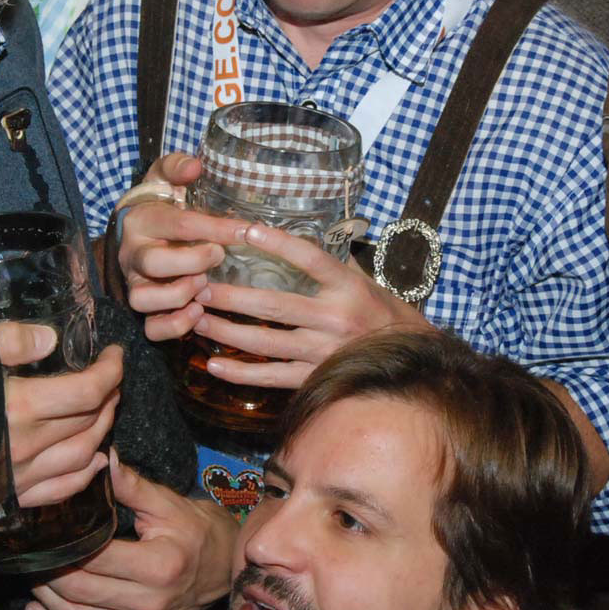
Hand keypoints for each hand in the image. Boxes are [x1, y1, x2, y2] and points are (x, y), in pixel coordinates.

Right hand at [0, 322, 122, 507]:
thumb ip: (12, 341)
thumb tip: (52, 339)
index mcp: (21, 406)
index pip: (88, 390)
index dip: (111, 371)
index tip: (116, 354)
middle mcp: (27, 444)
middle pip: (89, 420)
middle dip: (109, 396)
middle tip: (112, 378)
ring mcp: (20, 475)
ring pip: (82, 454)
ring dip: (103, 430)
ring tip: (107, 409)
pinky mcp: (9, 495)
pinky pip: (60, 489)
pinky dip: (86, 474)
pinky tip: (97, 460)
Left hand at [25, 449, 237, 609]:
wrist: (224, 567)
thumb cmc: (198, 531)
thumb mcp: (169, 503)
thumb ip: (131, 486)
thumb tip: (102, 459)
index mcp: (159, 565)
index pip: (95, 557)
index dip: (65, 544)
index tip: (44, 528)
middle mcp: (149, 601)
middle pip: (79, 591)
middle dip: (47, 572)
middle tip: (30, 551)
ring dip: (47, 599)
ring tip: (33, 574)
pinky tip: (41, 608)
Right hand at [116, 152, 249, 341]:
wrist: (132, 231)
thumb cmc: (159, 204)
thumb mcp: (163, 178)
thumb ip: (176, 167)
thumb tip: (194, 166)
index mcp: (143, 219)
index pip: (179, 223)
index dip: (215, 228)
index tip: (246, 232)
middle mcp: (133, 253)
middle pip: (152, 262)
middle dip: (191, 262)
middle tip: (217, 257)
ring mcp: (135, 283)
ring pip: (144, 299)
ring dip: (179, 296)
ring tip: (204, 286)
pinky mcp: (143, 308)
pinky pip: (151, 327)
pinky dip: (174, 326)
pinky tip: (199, 313)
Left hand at [195, 223, 432, 388]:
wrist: (412, 364)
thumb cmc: (385, 317)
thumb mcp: (366, 283)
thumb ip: (335, 263)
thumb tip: (305, 232)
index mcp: (348, 289)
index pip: (309, 258)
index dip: (277, 243)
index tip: (245, 229)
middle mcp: (336, 319)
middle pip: (275, 305)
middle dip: (232, 296)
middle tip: (199, 285)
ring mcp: (324, 352)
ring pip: (266, 342)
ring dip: (226, 332)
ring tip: (196, 319)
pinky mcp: (316, 380)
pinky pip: (272, 377)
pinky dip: (240, 374)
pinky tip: (213, 365)